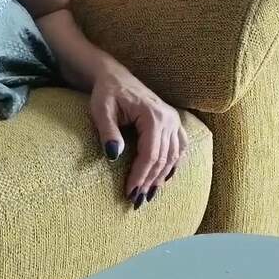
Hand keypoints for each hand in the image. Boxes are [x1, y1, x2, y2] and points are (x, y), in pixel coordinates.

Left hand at [89, 62, 188, 209]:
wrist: (115, 77)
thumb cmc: (106, 93)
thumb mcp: (100, 110)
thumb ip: (108, 132)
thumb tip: (114, 155)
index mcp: (153, 115)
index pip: (150, 154)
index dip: (141, 175)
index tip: (130, 192)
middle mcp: (169, 119)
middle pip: (163, 159)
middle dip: (149, 181)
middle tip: (136, 200)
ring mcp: (174, 121)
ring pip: (173, 157)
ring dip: (161, 178)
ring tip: (148, 195)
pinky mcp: (173, 124)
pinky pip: (179, 149)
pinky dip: (172, 166)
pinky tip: (163, 180)